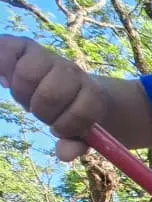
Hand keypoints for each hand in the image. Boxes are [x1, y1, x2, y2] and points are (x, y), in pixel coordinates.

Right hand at [0, 35, 106, 160]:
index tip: (60, 128)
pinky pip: (7, 47)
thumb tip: (64, 154)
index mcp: (92, 92)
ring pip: (27, 73)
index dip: (68, 126)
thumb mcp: (81, 132)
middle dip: (43, 111)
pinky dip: (2, 65)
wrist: (70, 84)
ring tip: (26, 98)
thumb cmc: (74, 112)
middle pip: (51, 94)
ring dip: (22, 93)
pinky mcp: (26, 47)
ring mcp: (49, 57)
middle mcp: (72, 71)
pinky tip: (5, 81)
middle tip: (41, 113)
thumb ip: (76, 144)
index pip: (82, 111)